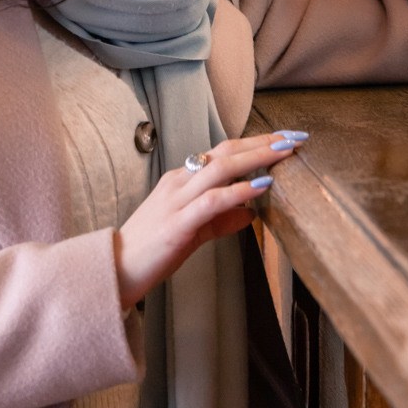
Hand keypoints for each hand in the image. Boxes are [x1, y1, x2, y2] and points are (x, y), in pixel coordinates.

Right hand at [112, 132, 305, 310]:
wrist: (115, 270)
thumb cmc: (151, 250)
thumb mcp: (191, 231)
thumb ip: (220, 221)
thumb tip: (250, 214)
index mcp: (182, 179)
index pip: (223, 152)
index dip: (254, 143)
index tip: (283, 139)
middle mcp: (180, 181)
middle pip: (226, 151)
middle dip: (262, 142)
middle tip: (293, 137)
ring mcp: (177, 200)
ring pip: (221, 168)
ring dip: (256, 157)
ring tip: (284, 152)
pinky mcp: (178, 223)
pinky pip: (212, 201)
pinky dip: (239, 191)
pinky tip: (261, 186)